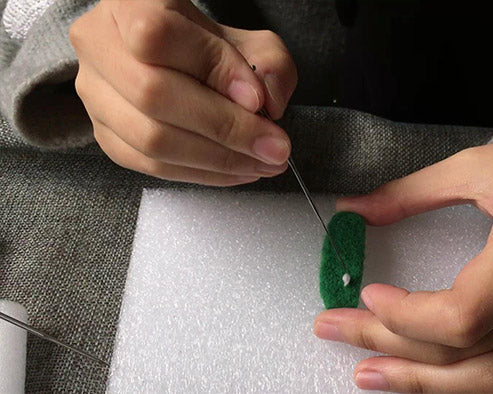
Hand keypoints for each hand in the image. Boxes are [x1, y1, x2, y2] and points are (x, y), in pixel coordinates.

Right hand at [69, 0, 296, 184]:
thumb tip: (267, 104)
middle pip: (152, 95)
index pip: (158, 36)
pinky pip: (151, 166)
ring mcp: (95, 95)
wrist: (174, 60)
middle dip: (225, 128)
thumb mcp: (246, 40)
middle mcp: (99, 46)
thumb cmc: (208, 47)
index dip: (212, 70)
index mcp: (128, 5)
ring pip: (150, 139)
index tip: (257, 99)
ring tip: (262, 162)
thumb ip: (268, 64)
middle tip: (273, 146)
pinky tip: (237, 170)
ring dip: (218, 159)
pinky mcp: (105, 135)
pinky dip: (201, 173)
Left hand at [314, 137, 492, 392]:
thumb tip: (351, 209)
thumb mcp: (475, 167)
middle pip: (467, 353)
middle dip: (393, 349)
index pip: (462, 315)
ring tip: (374, 376)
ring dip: (428, 386)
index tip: (367, 295)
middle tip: (341, 334)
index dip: (404, 317)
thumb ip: (409, 193)